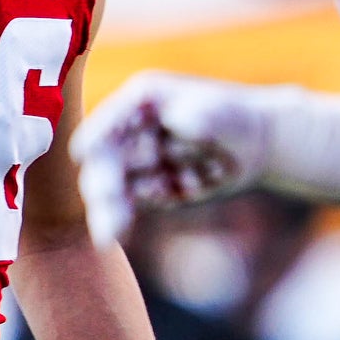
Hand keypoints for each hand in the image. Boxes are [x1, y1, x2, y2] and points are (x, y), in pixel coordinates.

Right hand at [71, 72, 275, 243]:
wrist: (256, 146)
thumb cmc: (236, 118)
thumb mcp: (221, 113)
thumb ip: (200, 115)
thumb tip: (180, 119)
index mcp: (140, 102)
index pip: (111, 118)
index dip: (96, 135)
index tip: (84, 154)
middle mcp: (130, 131)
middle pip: (106, 157)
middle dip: (102, 180)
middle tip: (104, 201)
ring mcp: (136, 161)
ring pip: (111, 186)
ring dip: (105, 207)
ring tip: (105, 234)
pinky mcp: (147, 188)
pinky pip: (127, 205)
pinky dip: (118, 219)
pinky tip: (111, 237)